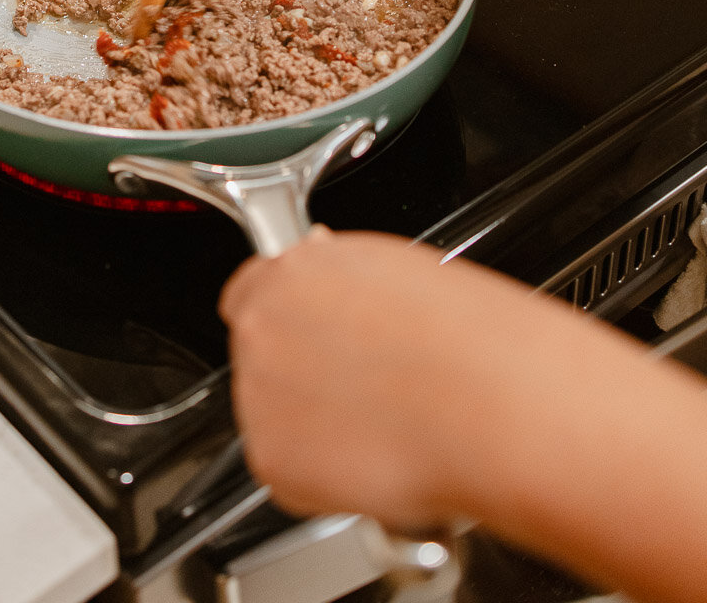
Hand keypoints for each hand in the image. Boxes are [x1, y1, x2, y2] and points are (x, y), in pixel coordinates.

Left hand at [219, 227, 706, 602]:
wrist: (494, 405)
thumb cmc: (468, 337)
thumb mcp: (394, 267)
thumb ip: (339, 274)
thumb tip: (329, 280)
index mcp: (290, 270)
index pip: (250, 289)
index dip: (287, 315)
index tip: (309, 332)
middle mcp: (262, 328)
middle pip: (261, 352)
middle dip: (301, 369)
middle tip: (363, 385)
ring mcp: (259, 396)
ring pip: (274, 412)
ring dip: (312, 421)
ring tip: (381, 421)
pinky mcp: (273, 461)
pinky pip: (288, 470)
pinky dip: (321, 476)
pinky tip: (374, 456)